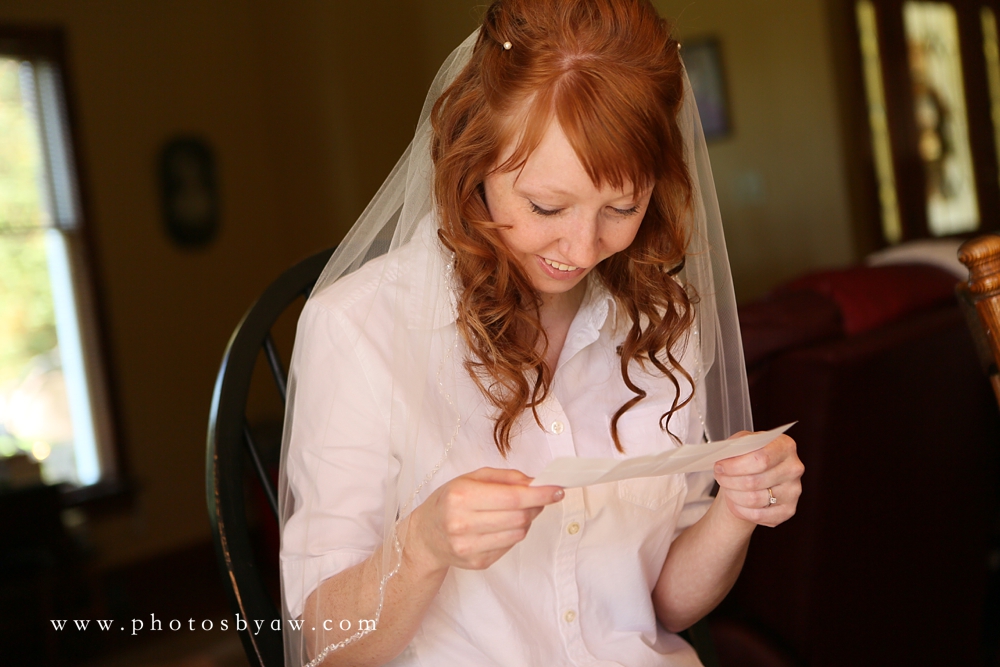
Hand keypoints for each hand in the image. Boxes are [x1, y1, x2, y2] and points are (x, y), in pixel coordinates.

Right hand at [407, 467, 563, 571]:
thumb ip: (505, 477)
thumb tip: (535, 482)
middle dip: (537, 505)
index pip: (512, 498)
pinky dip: (514, 533)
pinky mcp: (478, 563)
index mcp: (461, 497)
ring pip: (518, 533)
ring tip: (520, 510)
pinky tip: (503, 525)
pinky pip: (510, 546)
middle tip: (541, 497)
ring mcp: (470, 547)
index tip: (558, 489)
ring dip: (527, 519)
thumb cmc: (450, 501)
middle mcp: (463, 524)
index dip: (540, 495)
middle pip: (519, 517)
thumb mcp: (470, 478)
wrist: (425, 535)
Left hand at [713, 432, 802, 527]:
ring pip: (754, 499)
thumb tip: (724, 457)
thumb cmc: (750, 457)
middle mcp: (793, 468)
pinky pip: (758, 515)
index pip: (760, 459)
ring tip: (727, 488)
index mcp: (785, 446)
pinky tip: (735, 502)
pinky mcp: (788, 510)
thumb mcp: (743, 443)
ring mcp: (793, 491)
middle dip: (729, 481)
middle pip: (754, 481)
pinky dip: (741, 510)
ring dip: (733, 495)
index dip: (735, 466)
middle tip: (720, 477)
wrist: (757, 474)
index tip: (720, 467)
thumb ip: (736, 447)